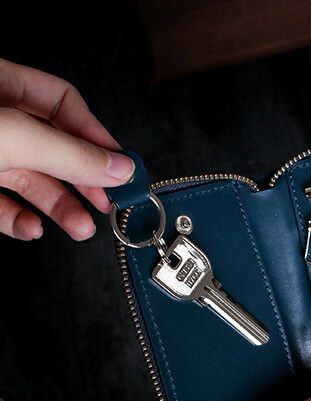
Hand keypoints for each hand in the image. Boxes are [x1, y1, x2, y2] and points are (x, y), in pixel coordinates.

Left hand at [0, 58, 134, 240]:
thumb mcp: (14, 137)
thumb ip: (69, 154)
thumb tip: (119, 166)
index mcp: (0, 85)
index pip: (63, 102)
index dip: (95, 134)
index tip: (121, 166)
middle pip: (53, 147)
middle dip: (83, 180)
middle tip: (110, 202)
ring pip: (29, 180)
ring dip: (59, 207)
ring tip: (81, 227)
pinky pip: (0, 203)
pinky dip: (19, 220)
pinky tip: (33, 228)